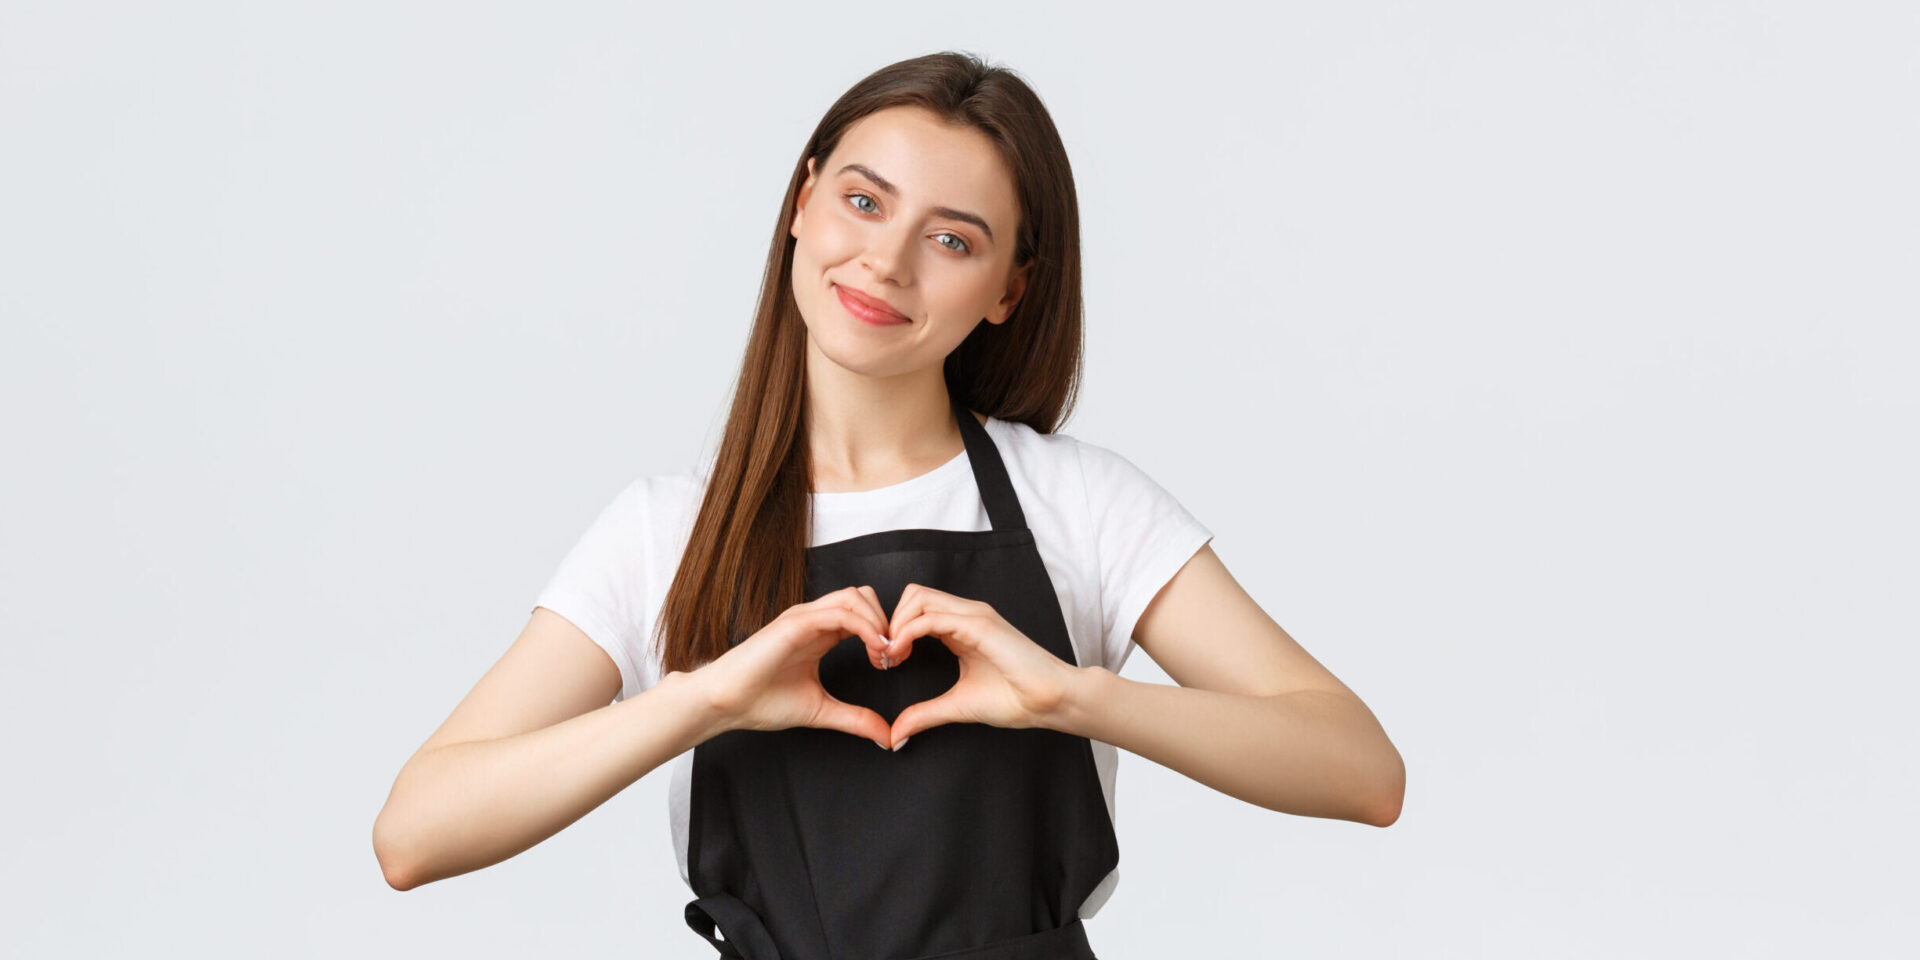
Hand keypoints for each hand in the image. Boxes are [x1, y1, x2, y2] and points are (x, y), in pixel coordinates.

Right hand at [699, 586, 900, 749]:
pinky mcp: (795, 623)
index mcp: (821, 633)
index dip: (886, 633)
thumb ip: (855, 719)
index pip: (864, 613)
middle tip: (893, 657)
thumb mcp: (821, 710)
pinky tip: (874, 650)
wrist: (725, 704)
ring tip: (885, 654)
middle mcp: (814, 619)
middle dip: (887, 622)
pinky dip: (865, 626)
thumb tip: (887, 737)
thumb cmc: (762, 702)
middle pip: (864, 596)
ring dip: (878, 622)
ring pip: (855, 596)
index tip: (893, 664)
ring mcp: (804, 617)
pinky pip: (840, 612)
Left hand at [883, 584, 1079, 745]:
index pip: (917, 609)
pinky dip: (907, 632)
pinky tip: (901, 655)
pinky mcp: (979, 625)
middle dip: (890, 622)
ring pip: (918, 598)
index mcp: (962, 627)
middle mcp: (966, 614)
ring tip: (891, 657)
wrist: (1050, 701)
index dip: (894, 630)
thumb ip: (925, 714)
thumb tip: (896, 734)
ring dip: (895, 625)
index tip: (886, 662)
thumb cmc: (1016, 700)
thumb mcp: (957, 705)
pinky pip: (932, 617)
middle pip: (913, 595)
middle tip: (884, 658)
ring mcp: (974, 616)